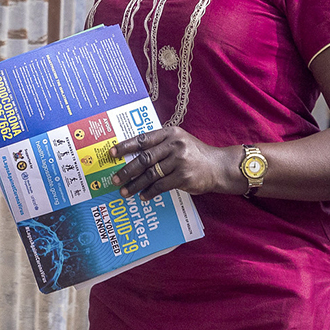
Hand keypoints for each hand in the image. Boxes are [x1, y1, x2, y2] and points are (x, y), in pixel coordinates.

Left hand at [108, 126, 244, 199]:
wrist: (219, 166)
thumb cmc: (194, 153)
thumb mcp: (179, 141)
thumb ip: (159, 144)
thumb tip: (132, 155)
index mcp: (170, 133)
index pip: (142, 139)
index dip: (125, 146)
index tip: (111, 153)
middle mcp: (174, 145)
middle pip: (144, 159)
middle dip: (127, 170)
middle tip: (115, 179)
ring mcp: (180, 161)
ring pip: (151, 174)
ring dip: (135, 185)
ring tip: (125, 191)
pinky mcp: (184, 176)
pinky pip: (161, 186)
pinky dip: (150, 192)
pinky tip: (143, 196)